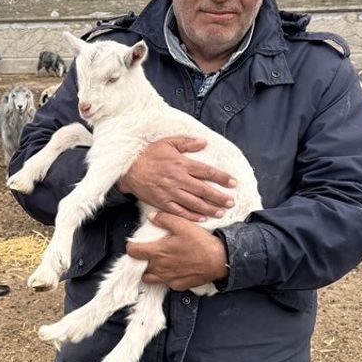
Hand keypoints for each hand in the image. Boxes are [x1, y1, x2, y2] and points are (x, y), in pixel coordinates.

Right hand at [117, 137, 235, 221]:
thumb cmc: (148, 154)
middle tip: (231, 202)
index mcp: (181, 164)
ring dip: (209, 208)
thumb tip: (204, 142)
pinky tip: (202, 219)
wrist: (128, 169)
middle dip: (219, 197)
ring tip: (221, 212)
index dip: (222, 178)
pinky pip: (180, 212)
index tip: (233, 183)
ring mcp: (171, 193)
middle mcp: (178, 180)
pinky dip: (192, 216)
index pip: (207, 172)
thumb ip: (186, 142)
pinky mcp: (163, 203)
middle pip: (204, 190)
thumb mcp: (167, 142)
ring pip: (194, 203)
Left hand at [129, 212, 228, 290]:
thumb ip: (164, 219)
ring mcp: (168, 278)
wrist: (219, 260)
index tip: (136, 243)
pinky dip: (165, 277)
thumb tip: (151, 217)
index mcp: (158, 252)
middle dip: (140, 261)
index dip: (132, 247)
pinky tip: (172, 269)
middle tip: (147, 254)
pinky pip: (165, 283)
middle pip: (138, 268)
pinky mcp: (178, 285)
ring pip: (149, 279)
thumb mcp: (183, 224)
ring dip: (149, 272)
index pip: (133, 252)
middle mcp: (160, 268)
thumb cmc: (201, 242)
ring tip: (157, 263)